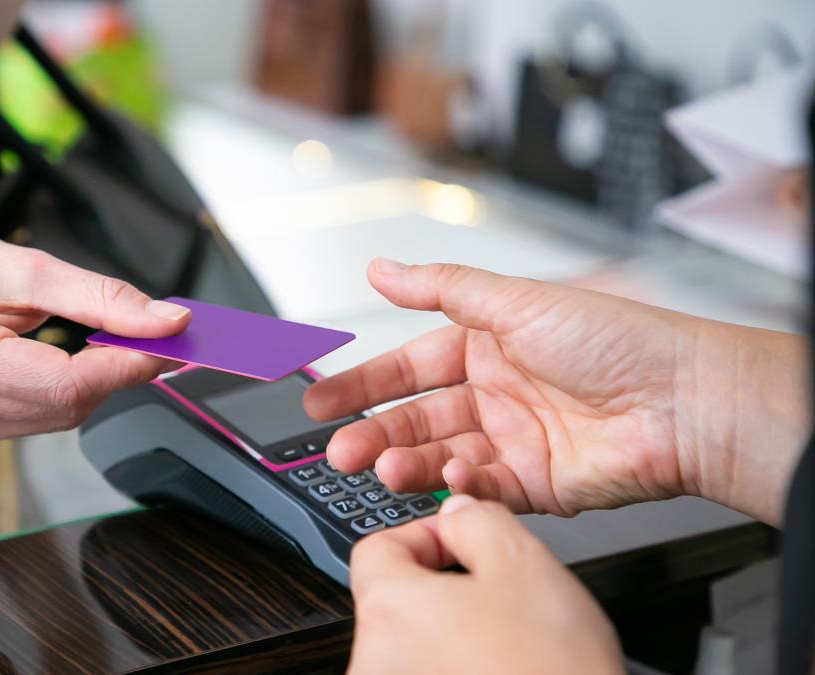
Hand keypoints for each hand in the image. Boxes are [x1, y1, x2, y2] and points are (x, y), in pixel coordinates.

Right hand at [0, 228, 189, 446]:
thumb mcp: (26, 269)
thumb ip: (102, 298)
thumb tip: (166, 324)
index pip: (68, 385)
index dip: (128, 367)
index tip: (171, 344)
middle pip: (67, 406)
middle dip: (115, 372)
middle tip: (146, 336)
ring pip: (56, 418)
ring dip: (88, 383)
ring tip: (91, 342)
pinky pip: (33, 422)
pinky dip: (59, 394)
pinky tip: (49, 363)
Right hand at [305, 260, 806, 523]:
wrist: (683, 401)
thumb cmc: (617, 341)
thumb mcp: (514, 301)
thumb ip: (440, 287)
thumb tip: (381, 267)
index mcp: (488, 345)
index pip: (409, 367)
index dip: (364, 383)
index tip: (321, 399)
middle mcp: (497, 393)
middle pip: (417, 417)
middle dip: (374, 432)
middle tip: (338, 447)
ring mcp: (515, 440)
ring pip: (442, 456)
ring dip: (408, 462)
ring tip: (383, 466)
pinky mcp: (537, 485)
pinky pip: (483, 489)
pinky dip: (459, 486)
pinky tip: (449, 479)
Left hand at [349, 495, 621, 674]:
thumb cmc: (551, 673)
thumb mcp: (524, 565)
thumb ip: (478, 521)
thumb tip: (456, 512)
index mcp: (388, 611)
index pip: (378, 548)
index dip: (427, 536)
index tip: (463, 544)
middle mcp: (373, 660)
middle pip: (394, 601)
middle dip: (444, 588)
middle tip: (499, 598)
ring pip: (414, 645)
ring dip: (454, 635)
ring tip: (508, 645)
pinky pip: (428, 674)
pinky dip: (458, 669)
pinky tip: (501, 671)